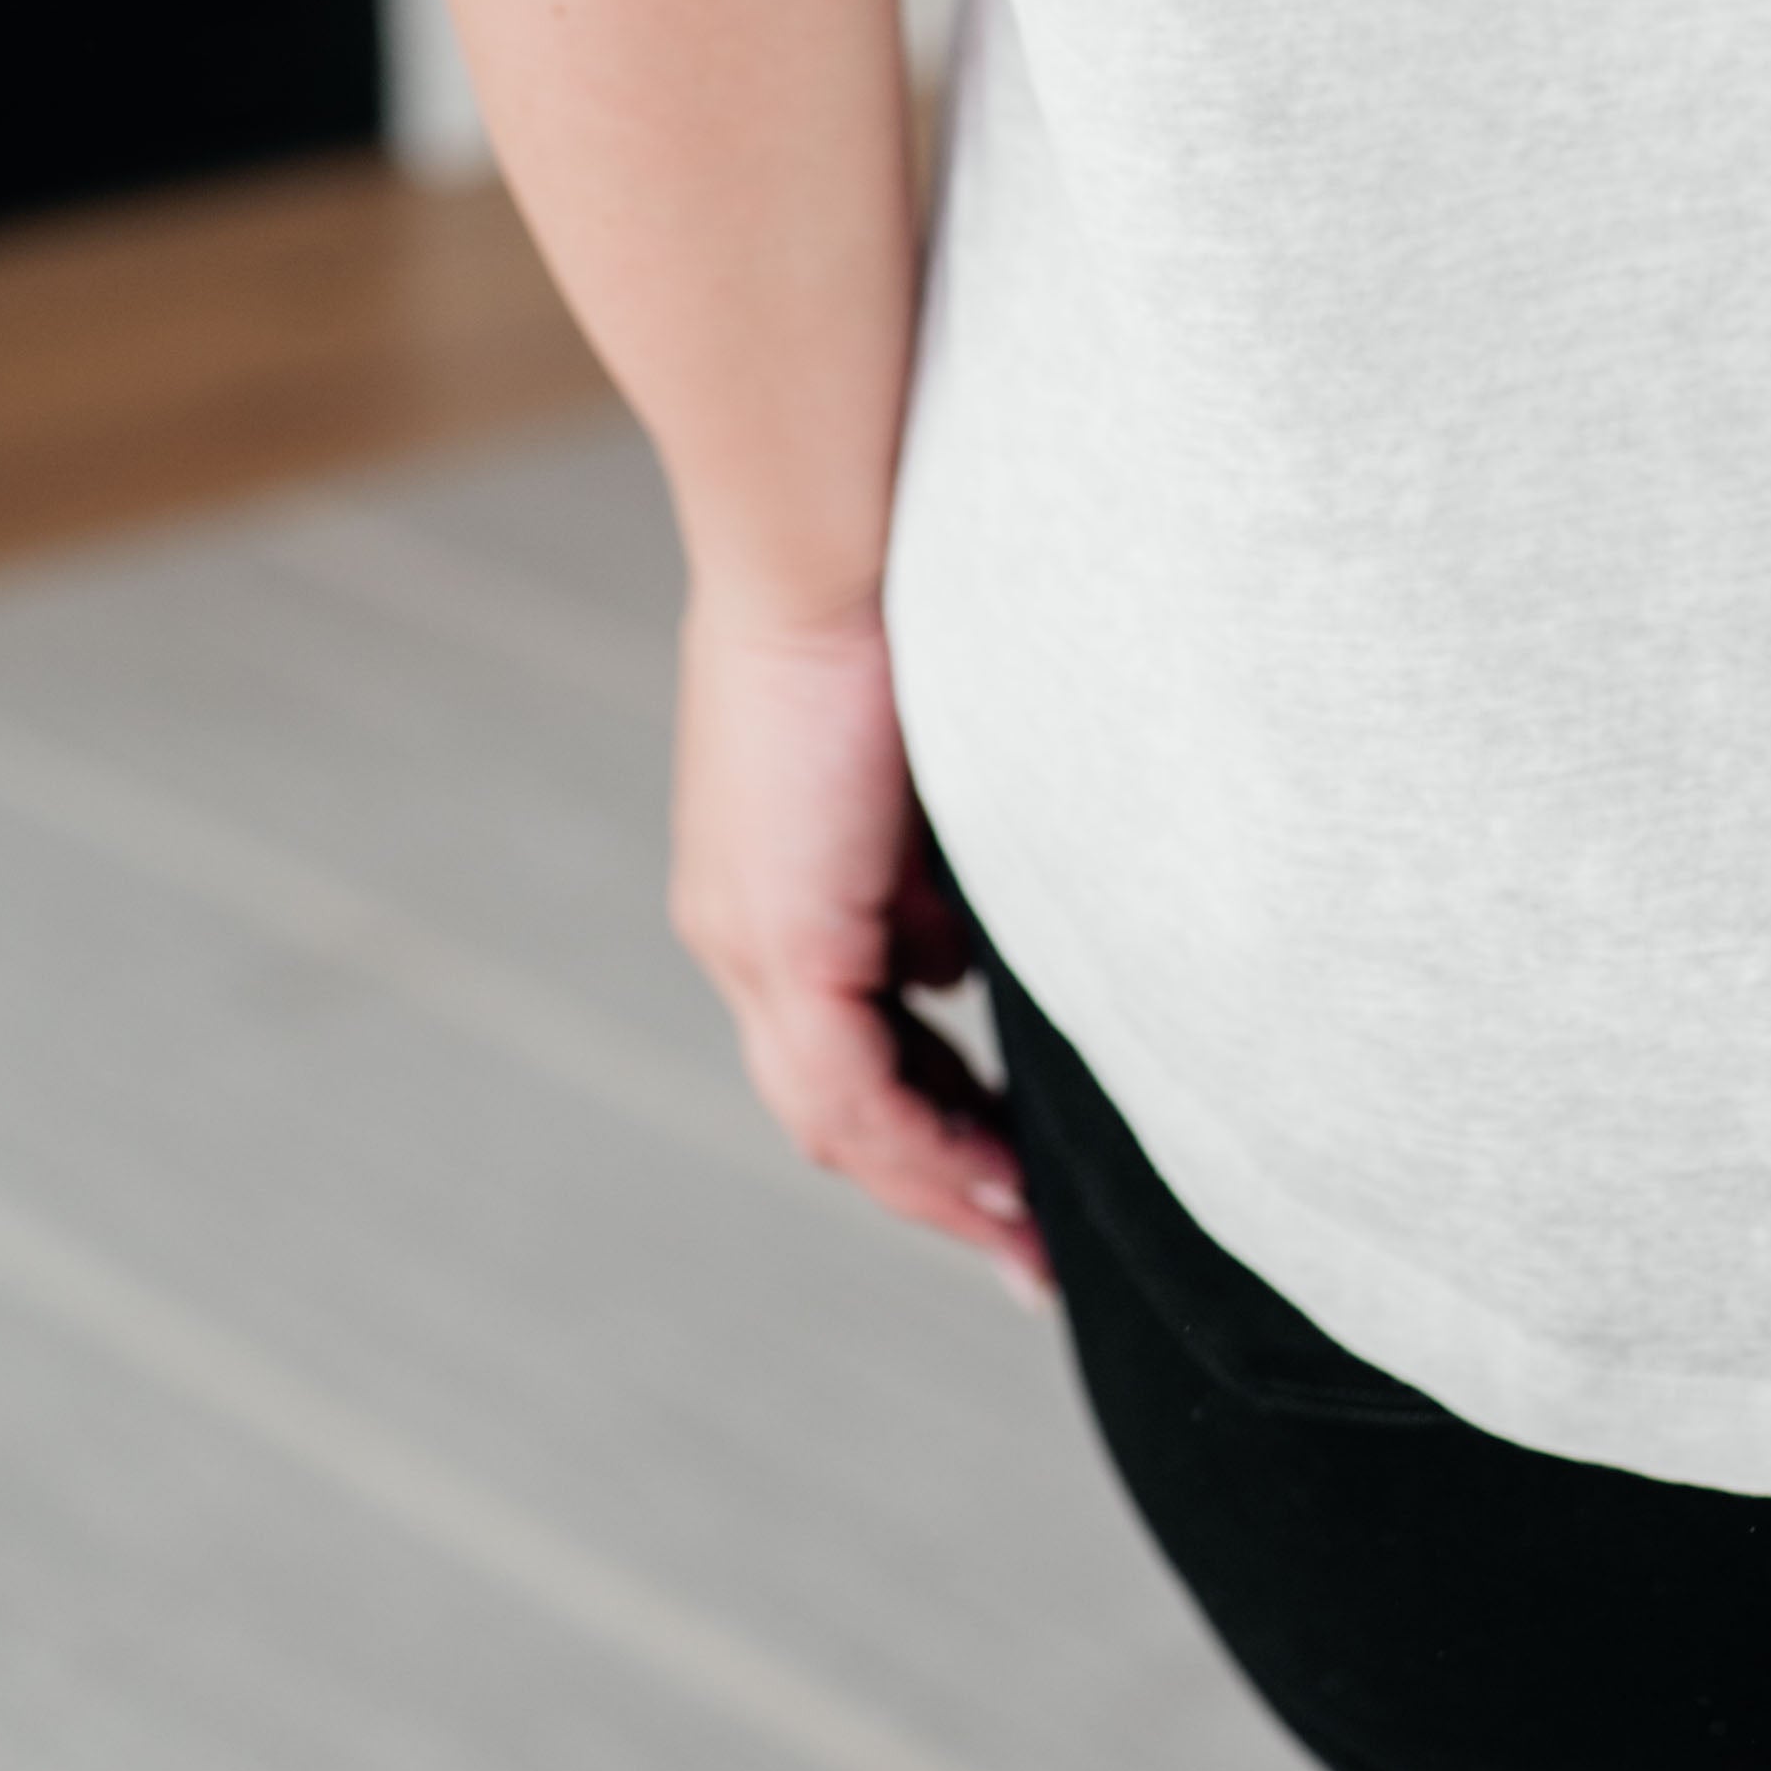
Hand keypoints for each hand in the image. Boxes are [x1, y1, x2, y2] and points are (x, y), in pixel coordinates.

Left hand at [670, 589, 1051, 1300]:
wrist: (829, 526)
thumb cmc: (894, 589)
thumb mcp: (919, 751)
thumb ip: (931, 854)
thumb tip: (959, 953)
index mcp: (770, 877)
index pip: (841, 1029)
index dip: (923, 1102)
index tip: (1002, 1151)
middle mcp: (743, 924)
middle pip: (831, 1098)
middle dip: (932, 1176)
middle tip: (1020, 1242)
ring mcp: (752, 937)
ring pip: (839, 1118)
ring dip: (938, 1187)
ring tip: (1026, 1244)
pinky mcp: (784, 935)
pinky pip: (855, 1093)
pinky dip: (928, 1152)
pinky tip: (999, 1189)